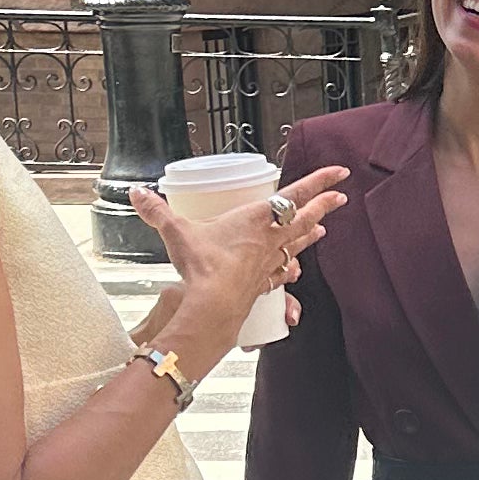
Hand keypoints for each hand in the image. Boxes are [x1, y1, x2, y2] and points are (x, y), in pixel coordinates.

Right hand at [129, 163, 346, 360]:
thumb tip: (138, 194)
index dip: (320, 182)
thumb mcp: (177, 232)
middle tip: (340, 197)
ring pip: (298, 244)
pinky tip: (295, 271)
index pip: (296, 194)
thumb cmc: (204, 266)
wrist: (213, 305)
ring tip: (322, 229)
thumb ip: (157, 212)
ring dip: (311, 235)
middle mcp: (270, 239)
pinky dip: (290, 269)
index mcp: (256, 218)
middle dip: (324, 205)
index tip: (339, 173)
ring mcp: (269, 263)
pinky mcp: (263, 284)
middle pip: (305, 218)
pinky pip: (282, 274)